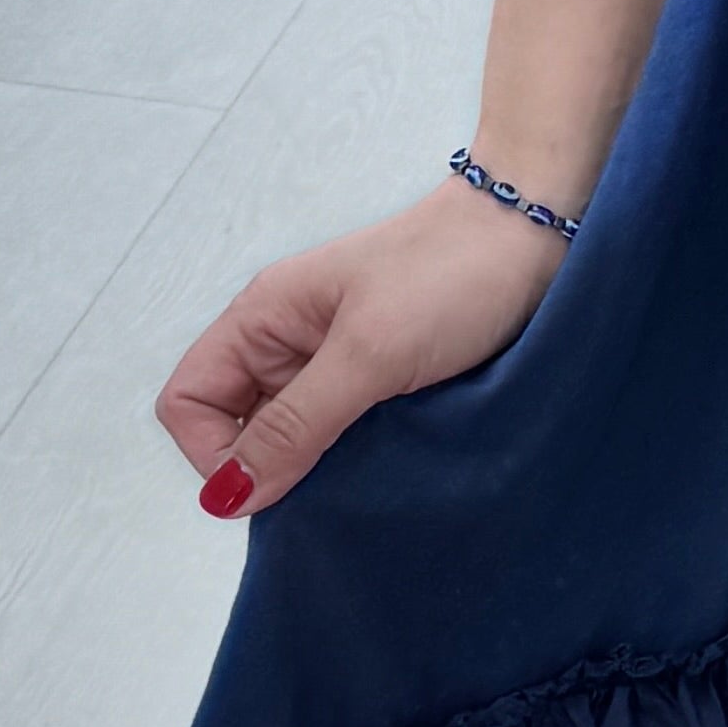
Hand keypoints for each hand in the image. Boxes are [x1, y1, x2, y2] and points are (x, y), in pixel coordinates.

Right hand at [157, 184, 566, 517]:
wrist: (538, 232)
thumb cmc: (454, 268)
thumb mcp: (368, 354)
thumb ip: (295, 424)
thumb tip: (227, 494)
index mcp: (262, 317)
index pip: (188, 401)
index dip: (215, 454)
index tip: (272, 485)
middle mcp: (288, 339)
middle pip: (237, 425)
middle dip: (269, 468)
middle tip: (329, 487)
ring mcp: (336, 358)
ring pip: (293, 434)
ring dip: (318, 465)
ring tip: (369, 472)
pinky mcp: (383, 375)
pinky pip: (344, 430)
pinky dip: (358, 454)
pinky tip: (394, 461)